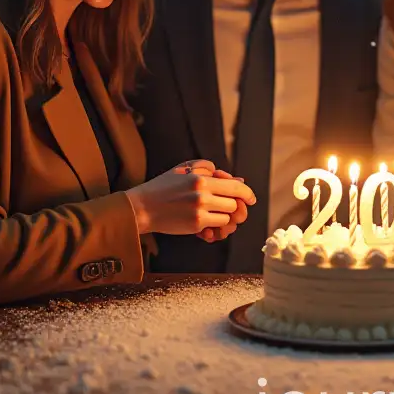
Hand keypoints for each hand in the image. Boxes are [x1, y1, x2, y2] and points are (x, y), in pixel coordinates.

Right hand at [125, 161, 255, 235]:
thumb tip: (233, 178)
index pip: (235, 187)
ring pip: (228, 216)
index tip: (252, 199)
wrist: (141, 208)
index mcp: (201, 179)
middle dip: (234, 205)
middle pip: (234, 203)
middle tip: (230, 207)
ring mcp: (199, 211)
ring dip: (225, 216)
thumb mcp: (183, 168)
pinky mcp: (195, 225)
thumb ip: (207, 168)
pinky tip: (208, 223)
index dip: (247, 193)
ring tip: (216, 214)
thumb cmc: (162, 187)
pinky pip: (216, 226)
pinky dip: (216, 225)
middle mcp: (203, 195)